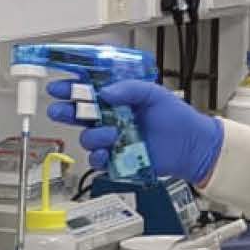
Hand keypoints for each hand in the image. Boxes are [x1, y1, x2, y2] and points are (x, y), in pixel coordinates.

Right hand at [46, 77, 221, 183]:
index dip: (70, 90)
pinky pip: (97, 161)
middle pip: (78, 116)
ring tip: (112, 133)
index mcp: (117, 101)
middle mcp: (111, 120)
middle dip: (64, 112)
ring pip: (87, 139)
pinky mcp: (117, 160)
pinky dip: (99, 157)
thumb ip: (129, 89)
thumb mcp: (153, 93)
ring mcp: (113, 141)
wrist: (191, 144)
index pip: (87, 93)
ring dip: (94, 135)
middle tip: (59, 109)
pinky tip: (108, 151)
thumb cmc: (176, 118)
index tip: (59, 88)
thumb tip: (106, 91)